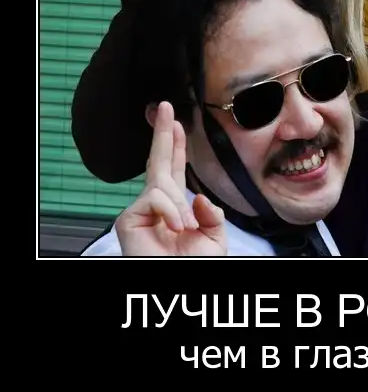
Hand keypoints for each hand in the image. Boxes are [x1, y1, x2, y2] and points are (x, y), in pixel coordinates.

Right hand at [115, 101, 226, 256]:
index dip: (176, 144)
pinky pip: (155, 199)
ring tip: (186, 230)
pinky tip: (176, 229)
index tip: (176, 121)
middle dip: (163, 133)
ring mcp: (141, 212)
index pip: (176, 170)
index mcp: (178, 207)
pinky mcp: (128, 220)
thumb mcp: (215, 240)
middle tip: (166, 107)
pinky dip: (170, 211)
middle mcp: (157, 205)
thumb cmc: (194, 268)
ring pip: (164, 186)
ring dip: (180, 207)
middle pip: (160, 161)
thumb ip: (212, 214)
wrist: (179, 284)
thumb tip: (197, 196)